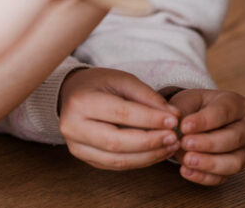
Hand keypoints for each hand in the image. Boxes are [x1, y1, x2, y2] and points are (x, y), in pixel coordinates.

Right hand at [59, 68, 180, 169]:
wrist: (71, 93)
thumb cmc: (97, 84)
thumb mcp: (121, 79)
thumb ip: (146, 95)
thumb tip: (173, 115)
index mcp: (80, 101)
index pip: (120, 113)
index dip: (150, 119)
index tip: (173, 120)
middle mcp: (72, 126)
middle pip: (117, 142)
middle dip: (150, 142)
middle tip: (174, 137)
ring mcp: (75, 145)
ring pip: (117, 160)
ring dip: (149, 156)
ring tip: (169, 146)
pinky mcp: (83, 157)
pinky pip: (115, 165)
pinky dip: (139, 161)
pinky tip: (156, 152)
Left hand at [167, 88, 244, 185]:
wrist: (195, 117)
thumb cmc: (193, 106)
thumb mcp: (186, 100)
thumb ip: (182, 110)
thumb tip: (175, 124)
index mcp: (236, 104)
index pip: (223, 112)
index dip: (204, 121)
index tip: (184, 126)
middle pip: (234, 138)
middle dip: (208, 143)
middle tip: (184, 143)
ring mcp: (244, 149)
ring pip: (235, 162)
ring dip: (210, 163)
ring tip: (187, 160)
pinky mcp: (234, 166)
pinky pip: (224, 176)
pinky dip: (205, 176)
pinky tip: (187, 171)